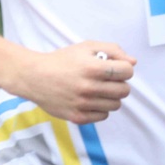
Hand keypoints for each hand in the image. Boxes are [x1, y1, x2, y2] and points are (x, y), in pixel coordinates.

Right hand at [11, 41, 135, 124]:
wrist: (32, 76)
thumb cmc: (60, 60)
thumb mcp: (85, 47)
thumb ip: (112, 50)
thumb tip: (132, 62)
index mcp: (92, 68)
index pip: (127, 71)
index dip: (123, 68)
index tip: (114, 68)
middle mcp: (89, 87)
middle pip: (124, 90)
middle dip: (118, 83)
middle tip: (105, 80)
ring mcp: (83, 104)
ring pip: (116, 105)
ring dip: (109, 97)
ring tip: (96, 90)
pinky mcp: (77, 117)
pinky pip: (103, 116)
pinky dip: (99, 109)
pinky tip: (88, 100)